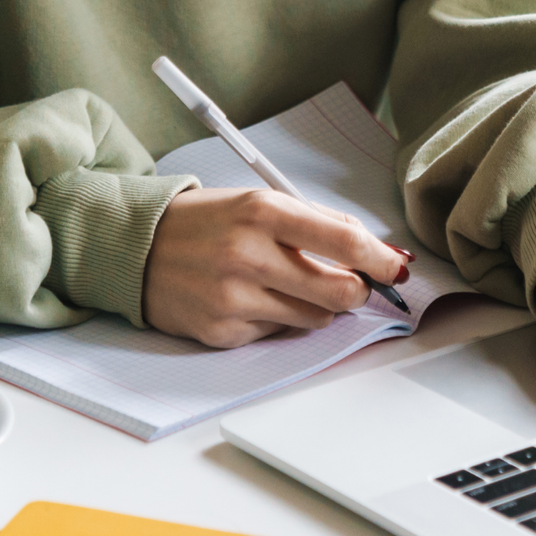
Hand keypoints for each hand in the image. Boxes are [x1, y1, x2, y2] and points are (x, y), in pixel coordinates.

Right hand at [142, 187, 411, 348]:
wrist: (137, 248)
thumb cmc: (206, 222)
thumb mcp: (259, 202)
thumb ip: (317, 222)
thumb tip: (377, 249)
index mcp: (262, 211)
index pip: (344, 239)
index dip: (381, 258)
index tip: (398, 267)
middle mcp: (248, 254)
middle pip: (340, 290)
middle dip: (358, 290)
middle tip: (352, 283)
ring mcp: (234, 297)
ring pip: (316, 317)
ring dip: (316, 305)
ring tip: (286, 284)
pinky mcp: (223, 331)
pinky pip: (278, 333)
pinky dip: (277, 319)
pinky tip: (251, 299)